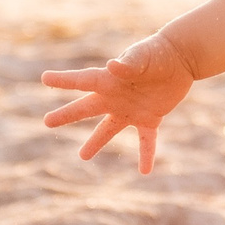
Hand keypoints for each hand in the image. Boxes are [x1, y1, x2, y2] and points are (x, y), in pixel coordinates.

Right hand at [39, 31, 193, 173]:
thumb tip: (112, 66)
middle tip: (47, 122)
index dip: (63, 80)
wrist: (180, 58)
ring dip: (96, 142)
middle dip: (66, 115)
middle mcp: (115, 96)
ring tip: (83, 156)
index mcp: (109, 79)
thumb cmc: (157, 52)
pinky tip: (145, 171)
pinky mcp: (150, 118)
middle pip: (86, 108)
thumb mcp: (143, 56)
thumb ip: (129, 63)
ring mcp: (130, 109)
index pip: (82, 80)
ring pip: (108, 129)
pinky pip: (146, 141)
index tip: (45, 78)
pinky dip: (146, 155)